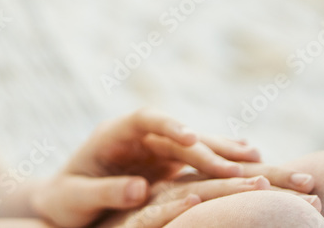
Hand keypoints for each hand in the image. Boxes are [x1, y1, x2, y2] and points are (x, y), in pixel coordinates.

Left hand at [26, 108, 318, 226]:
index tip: (190, 138)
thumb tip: (140, 189)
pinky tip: (254, 160)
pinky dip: (223, 162)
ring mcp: (156, 150)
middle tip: (243, 162)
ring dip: (225, 153)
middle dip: (210, 146)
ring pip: (195, 147)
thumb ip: (106, 191)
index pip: (143, 119)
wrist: (64, 204)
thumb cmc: (64, 199)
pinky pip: (199, 162)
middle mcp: (139, 138)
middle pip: (179, 134)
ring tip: (259, 160)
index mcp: (113, 134)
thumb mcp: (76, 197)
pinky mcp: (168, 166)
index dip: (168, 125)